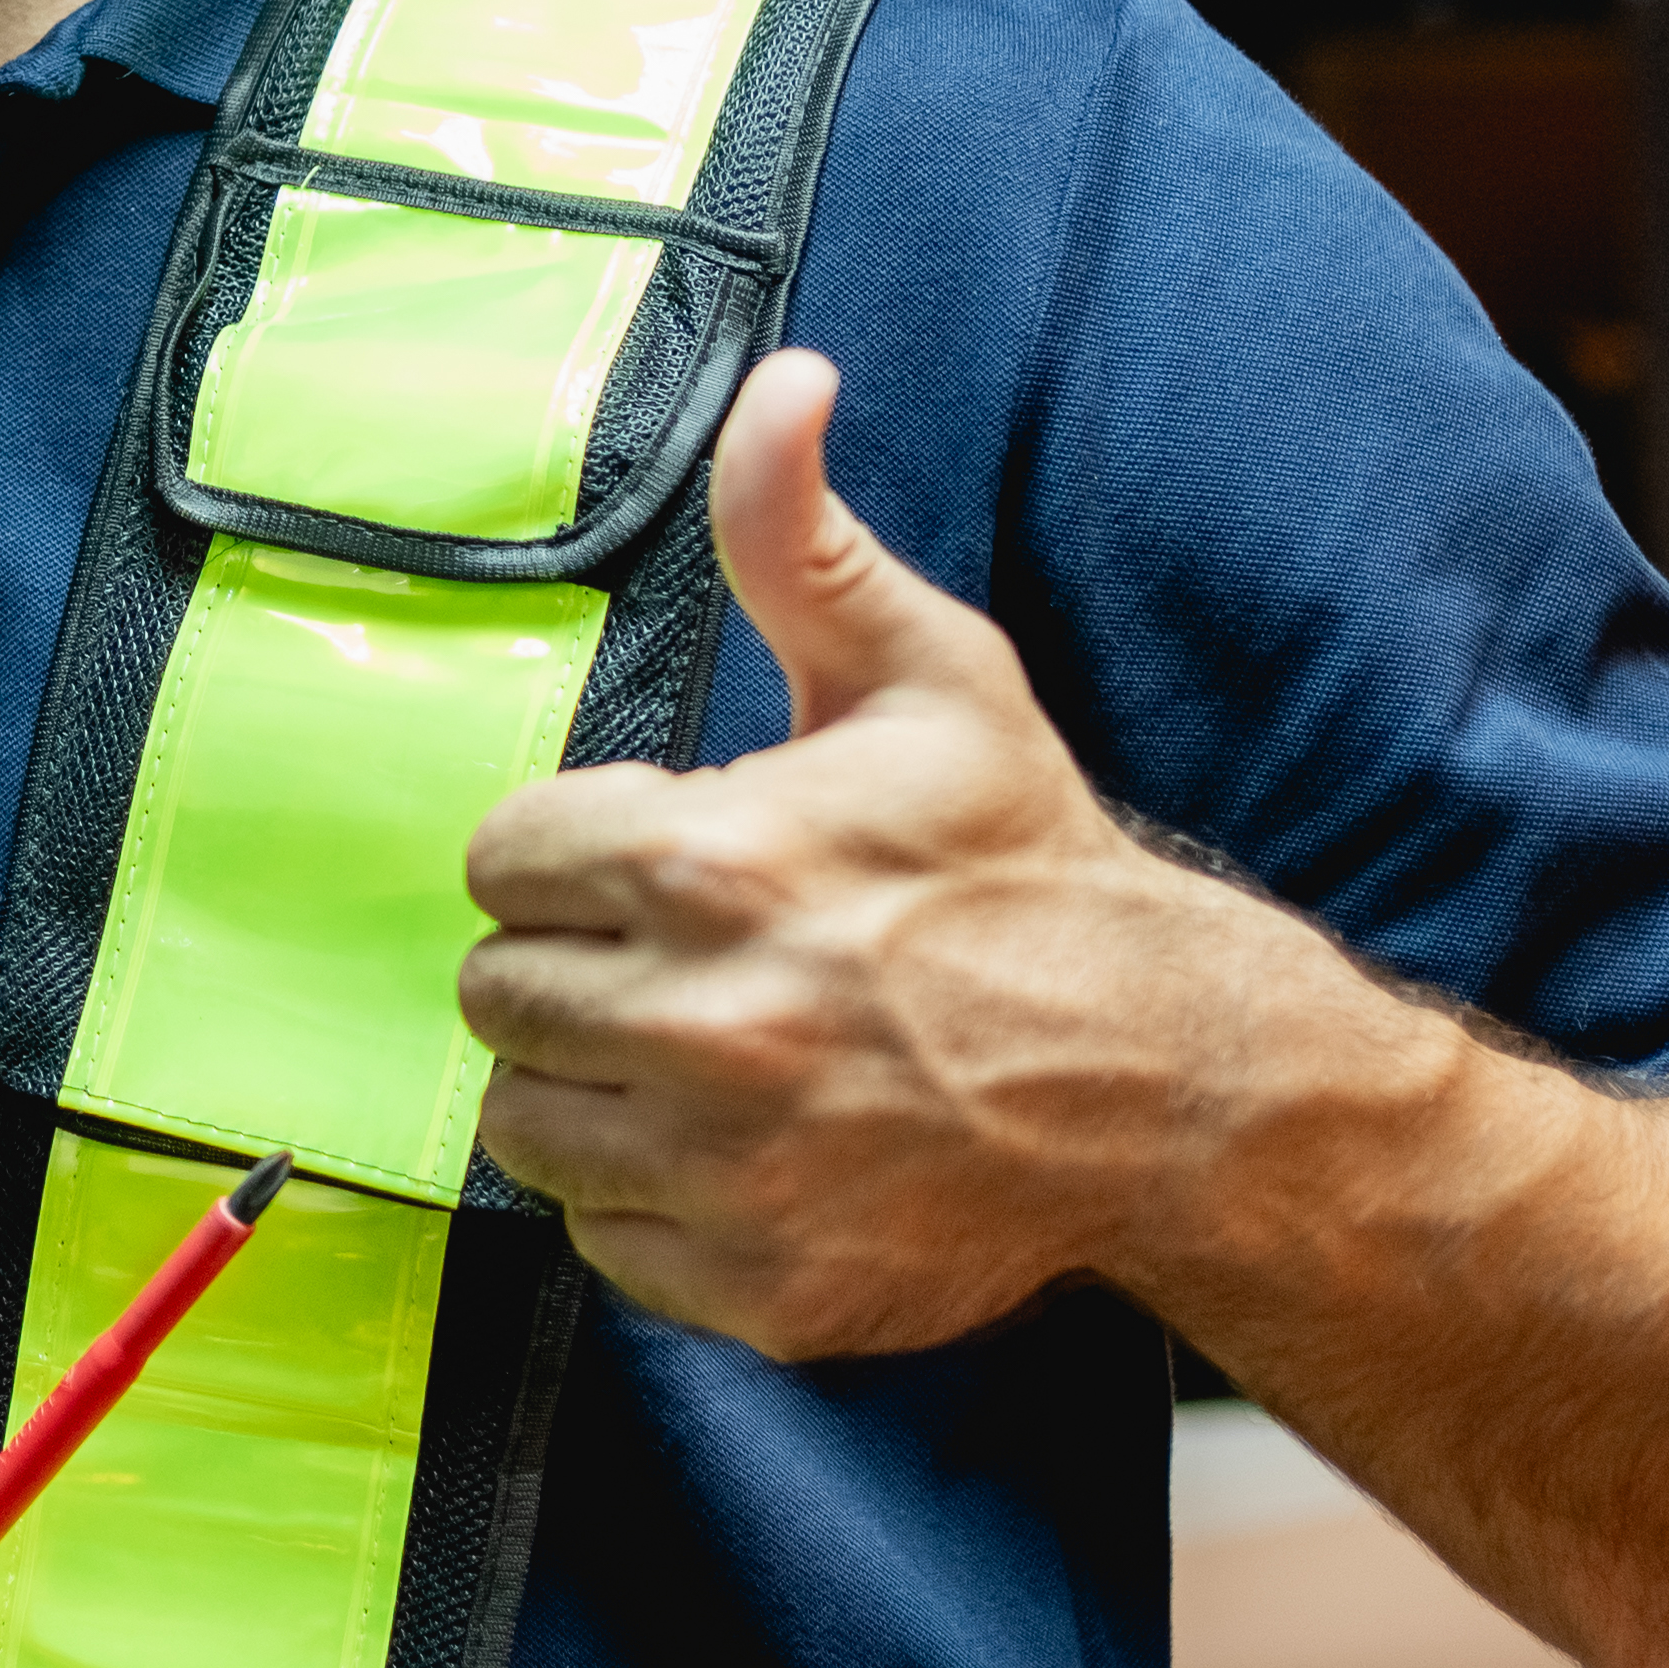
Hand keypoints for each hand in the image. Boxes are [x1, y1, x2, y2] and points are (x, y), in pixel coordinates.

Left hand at [458, 347, 1299, 1360]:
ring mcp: (728, 1172)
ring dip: (589, 1087)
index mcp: (713, 867)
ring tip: (699, 1047)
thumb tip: (786, 383)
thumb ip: (803, 535)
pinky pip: (604, 1242)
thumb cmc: (1026, 867)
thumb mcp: (929, 677)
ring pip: (527, 1126)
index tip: (644, 861)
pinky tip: (741, 1145)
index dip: (566, 854)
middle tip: (675, 956)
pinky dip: (650, 1201)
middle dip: (569, 964)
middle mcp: (704, 1029)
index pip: (501, 861)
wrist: (1172, 1080)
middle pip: (496, 995)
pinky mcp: (756, 1284)